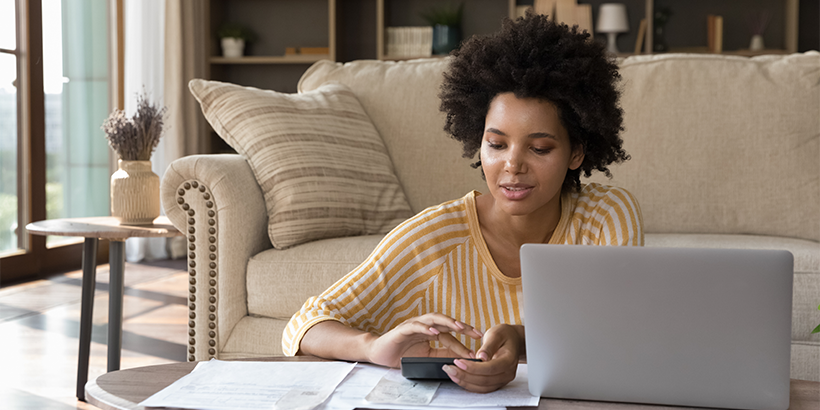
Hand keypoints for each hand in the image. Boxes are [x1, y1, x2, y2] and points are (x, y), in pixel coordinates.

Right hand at [366, 313, 482, 367]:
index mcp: (430, 331)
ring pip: (433, 319)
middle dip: (462, 326)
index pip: (451, 332)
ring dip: (447, 322)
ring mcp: (413, 325)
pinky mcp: (402, 329)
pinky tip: (435, 331)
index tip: (480, 342)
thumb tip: (462, 358)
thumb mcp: (427, 356)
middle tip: (477, 333)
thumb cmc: (402, 354)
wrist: (379, 354)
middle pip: (446, 322)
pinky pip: (416, 326)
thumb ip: (442, 354)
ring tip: (459, 327)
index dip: (465, 336)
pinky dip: (426, 327)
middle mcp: (424, 325)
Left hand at [441, 324, 522, 392]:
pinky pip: (482, 388)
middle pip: (485, 380)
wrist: (513, 341)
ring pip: (482, 387)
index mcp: (509, 360)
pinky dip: (469, 384)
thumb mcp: (496, 334)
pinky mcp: (496, 382)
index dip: (473, 367)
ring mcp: (503, 380)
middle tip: (449, 368)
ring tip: (450, 373)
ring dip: (465, 382)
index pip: (490, 368)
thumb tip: (481, 357)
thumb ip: (488, 346)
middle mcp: (507, 373)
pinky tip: (458, 377)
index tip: (458, 362)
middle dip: (464, 376)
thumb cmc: (504, 335)